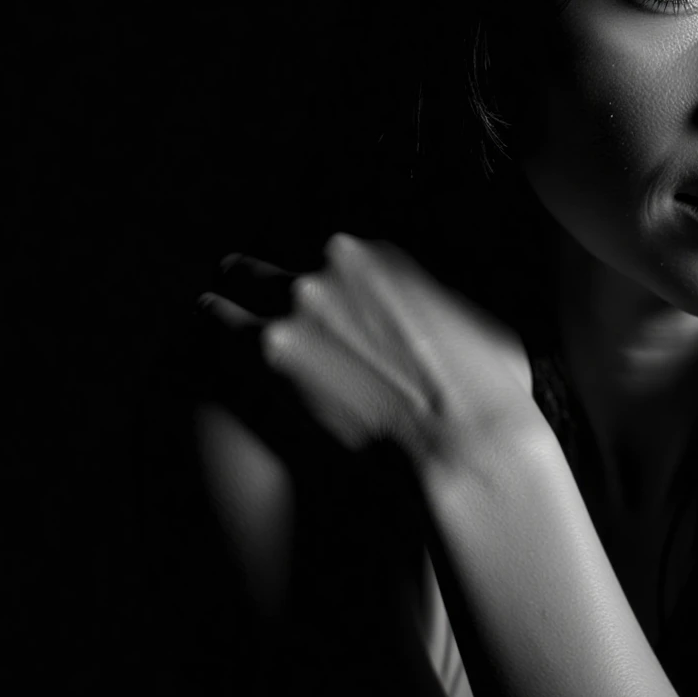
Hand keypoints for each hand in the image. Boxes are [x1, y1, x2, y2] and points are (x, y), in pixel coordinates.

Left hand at [198, 233, 540, 474]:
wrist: (466, 441)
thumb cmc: (490, 391)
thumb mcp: (486, 321)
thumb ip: (450, 301)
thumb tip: (453, 304)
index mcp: (389, 255)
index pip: (333, 255)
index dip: (324, 283)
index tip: (320, 302)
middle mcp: (339, 263)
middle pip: (282, 262)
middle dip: (267, 283)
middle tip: (254, 301)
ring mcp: (299, 301)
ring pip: (239, 280)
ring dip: (233, 299)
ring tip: (216, 311)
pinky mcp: (267, 348)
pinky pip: (216, 320)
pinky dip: (212, 323)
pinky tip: (207, 326)